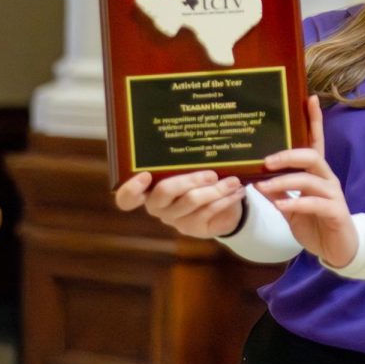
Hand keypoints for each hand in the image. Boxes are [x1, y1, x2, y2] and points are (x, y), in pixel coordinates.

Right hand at [113, 170, 245, 238]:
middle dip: (190, 180)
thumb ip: (185, 160)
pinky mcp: (192, 228)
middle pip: (164, 192)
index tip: (145, 175)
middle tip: (212, 173)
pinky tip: (237, 191)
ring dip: (216, 189)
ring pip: (191, 201)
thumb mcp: (190, 168)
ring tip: (234, 181)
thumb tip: (197, 134)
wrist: (221, 205)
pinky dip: (226, 199)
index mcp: (148, 190)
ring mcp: (174, 219)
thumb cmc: (200, 179)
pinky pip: (208, 211)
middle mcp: (156, 206)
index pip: (126, 199)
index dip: (131, 189)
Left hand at [256, 96, 356, 267]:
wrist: (338, 250)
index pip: (316, 142)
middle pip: (311, 156)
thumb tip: (256, 179)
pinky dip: (295, 203)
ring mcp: (333, 194)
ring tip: (263, 187)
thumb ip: (277, 192)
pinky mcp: (335, 212)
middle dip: (288, 154)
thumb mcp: (290, 207)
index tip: (309, 98)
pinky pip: (314, 203)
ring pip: (310, 179)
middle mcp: (326, 179)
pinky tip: (281, 205)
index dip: (314, 120)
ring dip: (285, 181)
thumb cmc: (315, 224)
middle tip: (266, 160)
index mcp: (316, 174)